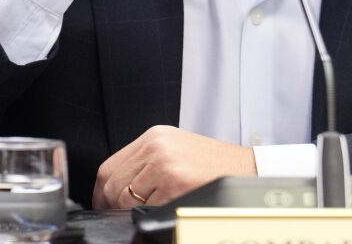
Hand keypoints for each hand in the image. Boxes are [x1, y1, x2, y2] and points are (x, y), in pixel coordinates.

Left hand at [92, 125, 256, 208]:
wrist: (250, 171)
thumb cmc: (216, 167)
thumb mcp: (177, 152)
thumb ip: (147, 164)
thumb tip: (118, 191)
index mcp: (155, 136)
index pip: (109, 167)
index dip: (102, 192)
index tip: (105, 205)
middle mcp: (157, 145)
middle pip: (113, 184)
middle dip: (115, 206)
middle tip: (128, 215)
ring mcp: (165, 163)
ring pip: (126, 199)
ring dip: (135, 212)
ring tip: (157, 208)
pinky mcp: (175, 181)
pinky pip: (147, 209)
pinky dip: (153, 214)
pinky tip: (169, 208)